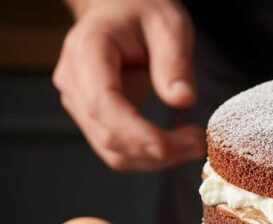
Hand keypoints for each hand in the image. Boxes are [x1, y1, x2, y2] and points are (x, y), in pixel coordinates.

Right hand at [53, 0, 205, 169]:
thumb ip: (174, 60)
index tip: (168, 147)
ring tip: (193, 143)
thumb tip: (182, 99)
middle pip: (108, 134)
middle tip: (198, 143)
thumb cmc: (143, 10)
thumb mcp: (169, 24)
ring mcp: (78, 101)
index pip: (102, 103)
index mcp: (87, 50)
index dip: (133, 132)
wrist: (121, 8)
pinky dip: (147, 155)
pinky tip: (176, 144)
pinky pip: (117, 148)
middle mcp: (74, 79)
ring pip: (112, 150)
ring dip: (154, 159)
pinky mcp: (91, 116)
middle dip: (155, 150)